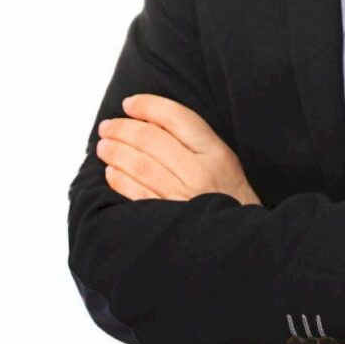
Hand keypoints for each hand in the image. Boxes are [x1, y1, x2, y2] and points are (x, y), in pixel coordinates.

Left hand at [95, 94, 262, 206]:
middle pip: (152, 140)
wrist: (240, 241)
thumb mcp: (224, 160)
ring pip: (140, 165)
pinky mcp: (168, 220)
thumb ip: (195, 140)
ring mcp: (183, 197)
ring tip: (104, 145)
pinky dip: (120, 180)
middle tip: (107, 126)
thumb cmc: (229, 195)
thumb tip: (151, 120)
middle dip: (124, 128)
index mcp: (216, 152)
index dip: (149, 106)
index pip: (177, 118)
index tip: (130, 103)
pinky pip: (137, 194)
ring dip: (116, 152)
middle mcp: (200, 173)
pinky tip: (111, 171)